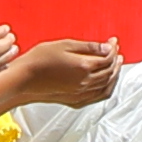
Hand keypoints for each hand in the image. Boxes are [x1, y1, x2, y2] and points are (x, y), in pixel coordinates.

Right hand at [0, 34, 115, 119]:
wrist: (24, 80)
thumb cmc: (39, 60)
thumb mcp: (64, 45)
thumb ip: (88, 46)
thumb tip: (107, 46)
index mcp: (84, 67)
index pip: (107, 57)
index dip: (113, 48)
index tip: (113, 41)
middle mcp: (86, 83)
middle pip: (110, 71)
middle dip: (116, 60)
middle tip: (116, 51)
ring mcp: (82, 94)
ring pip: (107, 85)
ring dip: (114, 74)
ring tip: (116, 65)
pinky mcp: (76, 101)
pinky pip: (99, 96)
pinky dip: (108, 88)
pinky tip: (107, 82)